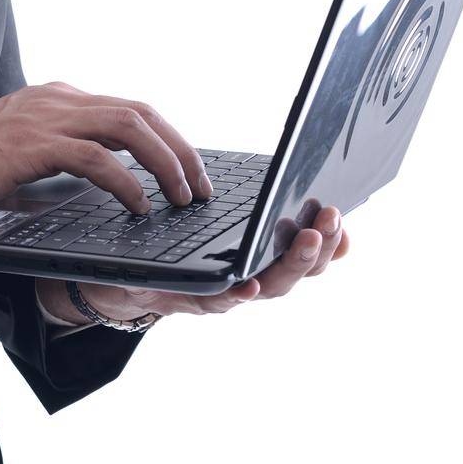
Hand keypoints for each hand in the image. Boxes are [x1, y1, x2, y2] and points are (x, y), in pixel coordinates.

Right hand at [0, 79, 210, 250]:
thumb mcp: (20, 154)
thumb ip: (57, 158)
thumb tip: (99, 185)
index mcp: (57, 99)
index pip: (129, 109)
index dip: (166, 138)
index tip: (187, 169)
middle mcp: (58, 100)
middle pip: (141, 112)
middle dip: (180, 149)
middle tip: (201, 186)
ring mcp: (46, 118)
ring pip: (129, 126)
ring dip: (165, 162)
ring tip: (183, 196)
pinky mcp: (34, 144)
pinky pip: (98, 158)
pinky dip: (128, 181)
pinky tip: (140, 206)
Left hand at [42, 204, 349, 324]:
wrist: (114, 275)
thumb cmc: (168, 242)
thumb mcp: (209, 218)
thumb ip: (243, 202)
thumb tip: (286, 162)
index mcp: (256, 253)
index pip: (304, 248)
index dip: (332, 239)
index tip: (348, 216)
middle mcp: (247, 277)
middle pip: (296, 270)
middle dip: (320, 247)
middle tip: (331, 220)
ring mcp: (221, 293)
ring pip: (267, 286)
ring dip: (290, 265)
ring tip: (307, 240)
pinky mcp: (187, 299)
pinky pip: (217, 300)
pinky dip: (236, 293)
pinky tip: (247, 281)